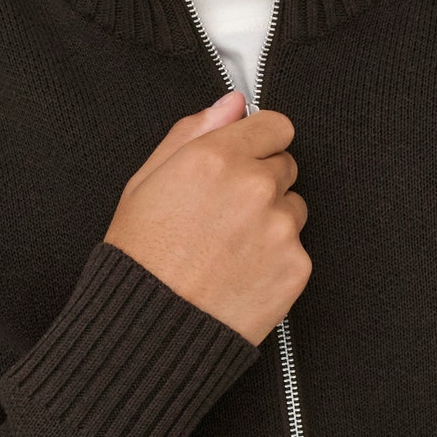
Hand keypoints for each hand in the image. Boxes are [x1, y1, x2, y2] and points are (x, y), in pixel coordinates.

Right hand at [103, 89, 310, 346]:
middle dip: (261, 182)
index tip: (246, 158)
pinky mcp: (296, 266)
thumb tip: (230, 104)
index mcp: (215, 157)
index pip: (275, 124)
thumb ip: (191, 133)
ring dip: (271, 221)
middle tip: (224, 215)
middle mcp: (254, 186)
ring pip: (293, 207)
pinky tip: (239, 273)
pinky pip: (297, 248)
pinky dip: (276, 259)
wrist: (150, 333)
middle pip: (285, 165)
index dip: (257, 142)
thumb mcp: (144, 183)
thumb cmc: (139, 261)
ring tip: (228, 249)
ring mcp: (279, 227)